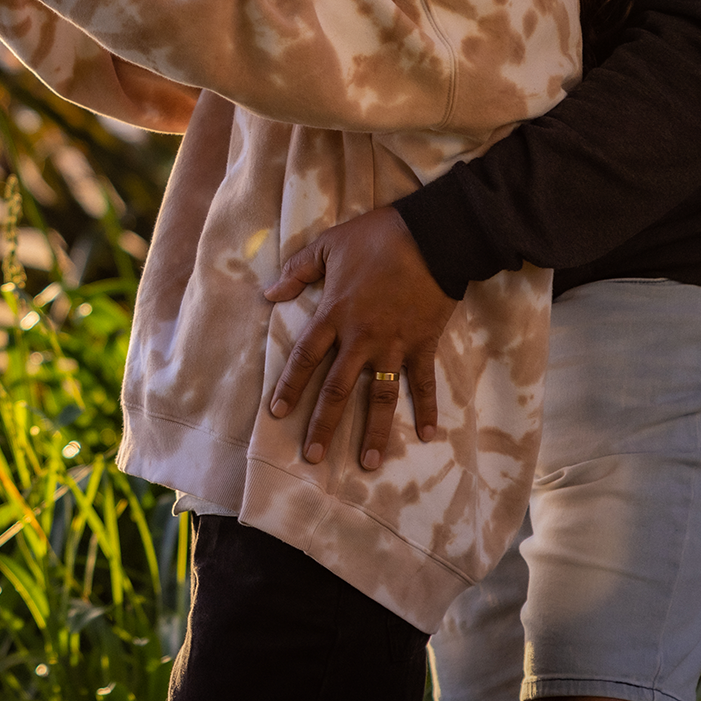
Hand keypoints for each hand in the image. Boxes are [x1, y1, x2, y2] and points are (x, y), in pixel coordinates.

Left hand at [262, 205, 454, 470]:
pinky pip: (423, 383)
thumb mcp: (329, 245)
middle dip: (323, 425)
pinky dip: (427, 408)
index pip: (305, 358)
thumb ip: (298, 271)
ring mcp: (394, 346)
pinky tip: (429, 435)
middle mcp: (361, 339)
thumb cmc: (376, 238)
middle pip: (337, 390)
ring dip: (375, 432)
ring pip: (380, 398)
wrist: (432, 237)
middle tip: (312, 457)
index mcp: (334, 315)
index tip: (278, 413)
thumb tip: (269, 292)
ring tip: (368, 464)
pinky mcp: (423, 345)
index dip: (290, 386)